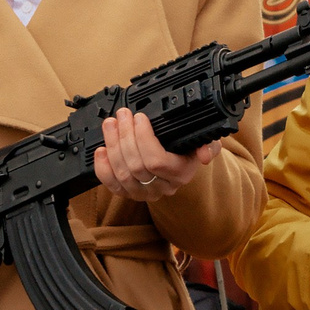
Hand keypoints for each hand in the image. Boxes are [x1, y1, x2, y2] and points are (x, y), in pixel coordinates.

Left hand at [94, 108, 215, 201]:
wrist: (179, 164)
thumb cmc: (189, 150)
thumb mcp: (205, 141)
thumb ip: (209, 144)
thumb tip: (204, 155)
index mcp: (180, 173)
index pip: (156, 161)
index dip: (143, 138)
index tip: (139, 117)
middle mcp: (162, 187)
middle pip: (136, 165)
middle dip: (124, 136)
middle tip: (121, 115)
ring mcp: (144, 193)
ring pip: (122, 173)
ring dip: (112, 146)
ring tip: (110, 124)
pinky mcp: (128, 194)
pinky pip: (111, 186)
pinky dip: (103, 168)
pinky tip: (100, 149)